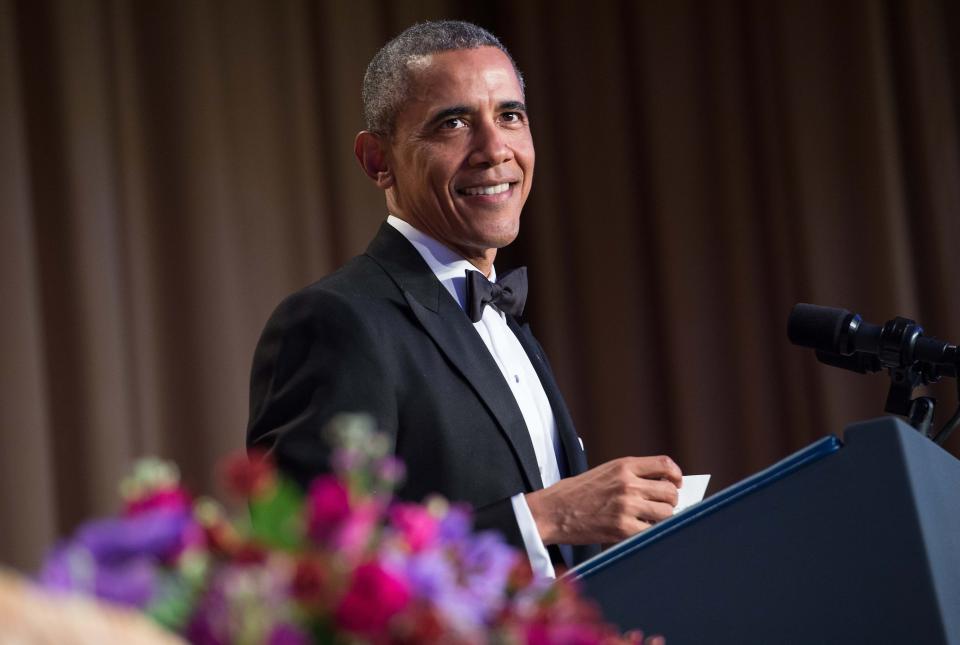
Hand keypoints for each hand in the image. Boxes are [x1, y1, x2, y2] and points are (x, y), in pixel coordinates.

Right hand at [525, 456, 681, 544]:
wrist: (553, 511)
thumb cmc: (576, 492)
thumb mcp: (604, 472)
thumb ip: (631, 475)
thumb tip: (661, 486)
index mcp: (624, 466)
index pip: (665, 464)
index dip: (676, 475)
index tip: (676, 483)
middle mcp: (628, 483)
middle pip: (670, 492)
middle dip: (671, 501)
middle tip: (662, 507)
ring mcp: (626, 506)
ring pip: (666, 513)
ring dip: (662, 518)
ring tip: (650, 520)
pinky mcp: (623, 528)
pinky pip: (652, 531)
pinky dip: (651, 532)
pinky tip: (640, 530)